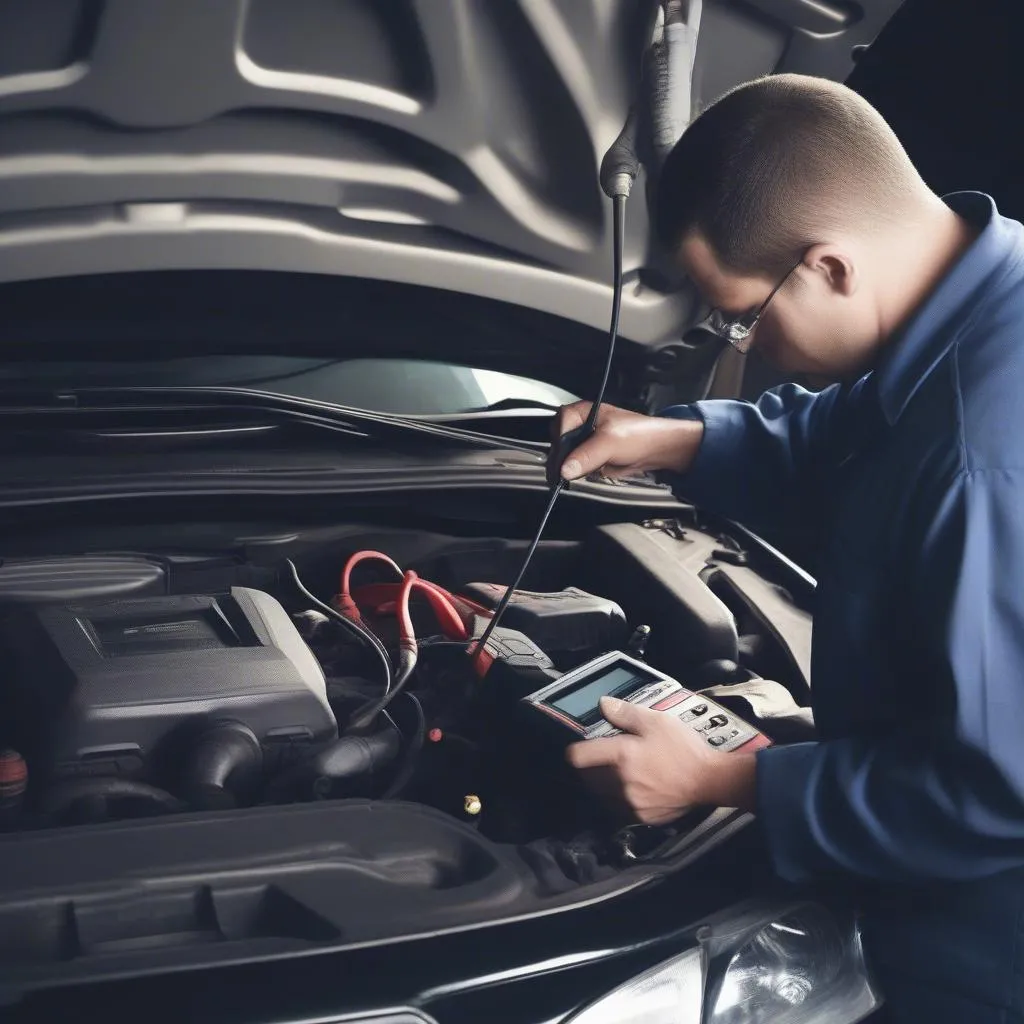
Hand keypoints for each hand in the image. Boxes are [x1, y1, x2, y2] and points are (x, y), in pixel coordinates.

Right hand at [550, 402, 702, 482]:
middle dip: (564, 457)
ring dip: (570, 467)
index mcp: (584, 412)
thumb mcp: (610, 443)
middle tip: (567, 470)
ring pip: (566, 456)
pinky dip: (579, 472)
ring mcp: (586, 442)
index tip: (562, 458)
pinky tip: (587, 473)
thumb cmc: (640, 435)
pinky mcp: (591, 457)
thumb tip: (565, 469)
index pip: (560, 425)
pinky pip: (576, 466)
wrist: (658, 450)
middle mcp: (582, 425)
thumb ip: (586, 455)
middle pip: (559, 442)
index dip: (560, 441)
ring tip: (579, 472)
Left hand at [566, 697, 757, 824]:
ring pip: (600, 795)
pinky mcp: (641, 817)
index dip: (576, 750)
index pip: (578, 756)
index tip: (579, 748)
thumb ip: (626, 713)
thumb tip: (603, 705)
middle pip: (586, 777)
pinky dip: (618, 799)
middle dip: (590, 767)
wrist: (709, 781)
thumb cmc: (685, 750)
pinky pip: (617, 809)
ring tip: (616, 773)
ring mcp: (630, 803)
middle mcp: (621, 783)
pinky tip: (631, 788)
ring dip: (601, 784)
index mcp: (621, 756)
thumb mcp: (657, 721)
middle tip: (601, 758)